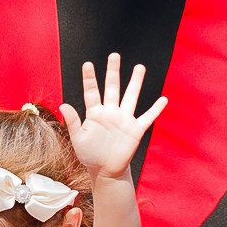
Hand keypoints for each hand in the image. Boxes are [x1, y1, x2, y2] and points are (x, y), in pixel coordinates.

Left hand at [59, 53, 167, 179]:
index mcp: (95, 113)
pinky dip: (156, 109)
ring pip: (131, 96)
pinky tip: (164, 99)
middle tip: (114, 55)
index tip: (88, 64)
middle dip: (113, 72)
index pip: (92, 92)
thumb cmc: (89, 154)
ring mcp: (124, 120)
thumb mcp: (78, 139)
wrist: (105, 170)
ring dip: (135, 82)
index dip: (89, 78)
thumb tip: (63, 104)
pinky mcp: (135, 130)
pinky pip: (148, 117)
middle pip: (112, 88)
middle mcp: (110, 112)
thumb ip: (73, 122)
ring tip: (139, 67)